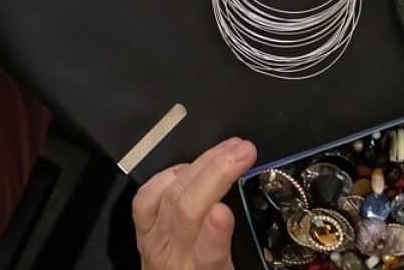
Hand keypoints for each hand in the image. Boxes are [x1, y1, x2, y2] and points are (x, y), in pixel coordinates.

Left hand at [133, 138, 256, 269]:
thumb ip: (241, 247)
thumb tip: (261, 211)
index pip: (208, 255)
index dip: (214, 232)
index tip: (223, 211)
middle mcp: (176, 256)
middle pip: (188, 210)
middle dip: (216, 173)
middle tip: (243, 152)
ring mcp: (156, 239)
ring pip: (172, 194)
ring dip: (203, 163)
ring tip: (229, 147)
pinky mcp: (143, 229)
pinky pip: (146, 196)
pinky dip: (168, 175)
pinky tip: (188, 166)